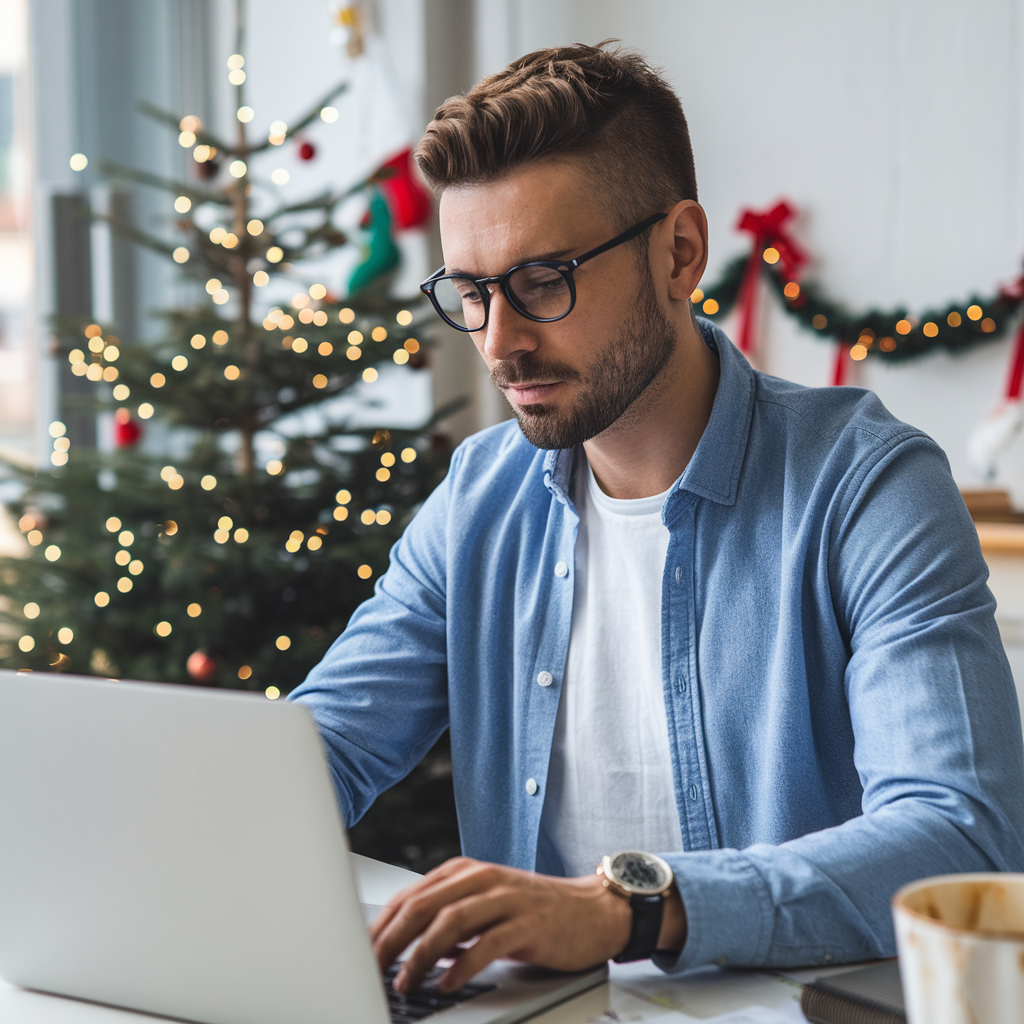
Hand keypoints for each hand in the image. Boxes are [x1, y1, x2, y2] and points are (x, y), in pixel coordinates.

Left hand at [371, 857, 630, 993]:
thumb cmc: (531, 911)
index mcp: (464, 872)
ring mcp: (505, 898)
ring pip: (449, 922)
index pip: (409, 897)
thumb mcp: (483, 904)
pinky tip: (447, 983)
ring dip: (421, 955)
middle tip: (371, 971)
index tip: (360, 955)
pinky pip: (487, 943)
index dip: (380, 927)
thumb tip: (399, 947)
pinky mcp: (527, 922)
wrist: (591, 910)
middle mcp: (481, 879)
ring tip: (406, 982)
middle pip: (422, 906)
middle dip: (390, 942)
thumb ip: (446, 917)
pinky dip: (461, 966)